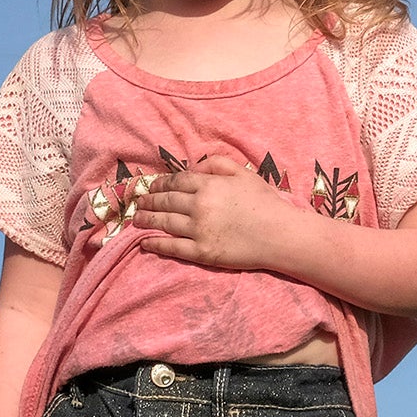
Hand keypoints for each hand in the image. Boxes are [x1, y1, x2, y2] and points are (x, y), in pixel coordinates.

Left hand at [127, 153, 308, 271]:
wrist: (280, 234)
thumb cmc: (266, 203)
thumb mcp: (244, 173)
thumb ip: (218, 164)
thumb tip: (194, 167)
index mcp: (208, 185)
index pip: (175, 181)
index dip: (160, 183)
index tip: (152, 185)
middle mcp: (199, 206)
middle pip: (165, 201)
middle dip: (148, 200)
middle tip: (138, 202)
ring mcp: (199, 230)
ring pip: (164, 222)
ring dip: (146, 219)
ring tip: (136, 219)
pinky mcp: (202, 252)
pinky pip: (172, 247)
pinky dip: (155, 243)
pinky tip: (144, 242)